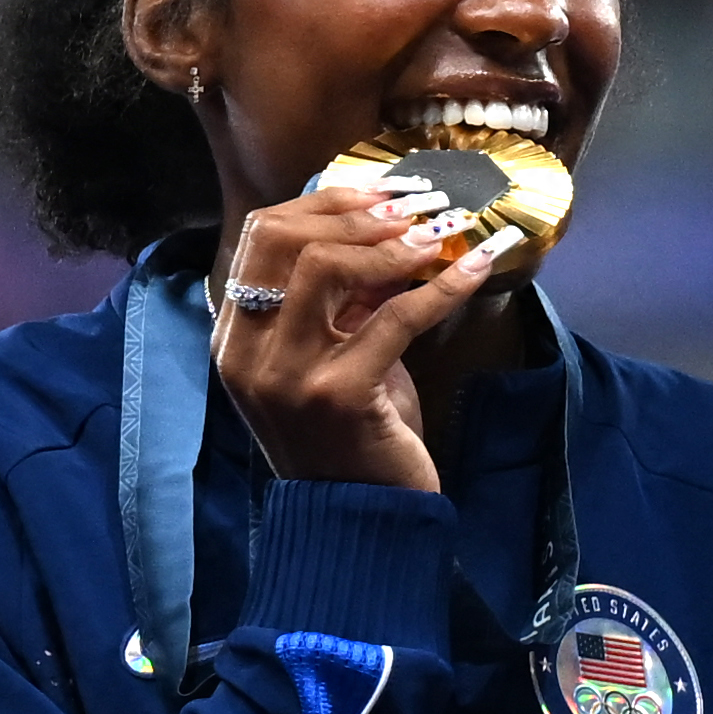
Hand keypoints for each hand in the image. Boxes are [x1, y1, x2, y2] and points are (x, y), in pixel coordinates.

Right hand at [203, 183, 521, 496]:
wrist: (362, 519)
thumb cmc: (353, 435)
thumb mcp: (336, 354)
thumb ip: (344, 297)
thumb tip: (390, 224)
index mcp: (235, 338)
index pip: (261, 236)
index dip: (325, 202)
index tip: (382, 193)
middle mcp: (247, 353)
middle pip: (283, 239)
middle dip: (355, 212)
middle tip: (415, 207)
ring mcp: (286, 376)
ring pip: (324, 267)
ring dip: (390, 242)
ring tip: (438, 235)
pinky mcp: (338, 396)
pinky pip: (394, 317)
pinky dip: (442, 285)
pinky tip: (477, 267)